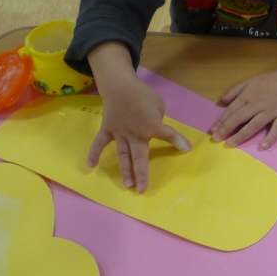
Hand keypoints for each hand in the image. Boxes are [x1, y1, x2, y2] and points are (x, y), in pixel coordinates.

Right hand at [88, 77, 190, 191]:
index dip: (177, 141)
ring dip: (125, 170)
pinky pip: (100, 143)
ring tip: (127, 185)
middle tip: (142, 189)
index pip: (167, 134)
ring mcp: (120, 133)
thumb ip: (159, 121)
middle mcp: (135, 133)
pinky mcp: (108, 130)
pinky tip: (90, 166)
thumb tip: (157, 131)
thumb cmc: (143, 95)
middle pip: (139, 156)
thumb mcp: (159, 105)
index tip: (186, 149)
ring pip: (123, 155)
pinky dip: (94, 153)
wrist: (120, 86)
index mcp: (151, 125)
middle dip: (142, 173)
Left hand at [210, 73, 276, 148]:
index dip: (221, 121)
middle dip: (226, 129)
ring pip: (254, 125)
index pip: (231, 111)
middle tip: (216, 139)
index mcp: (248, 97)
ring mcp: (270, 112)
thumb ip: (233, 92)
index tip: (212, 131)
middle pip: (239, 119)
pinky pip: (276, 129)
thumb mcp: (248, 82)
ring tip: (230, 144)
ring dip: (241, 135)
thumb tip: (220, 102)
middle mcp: (257, 105)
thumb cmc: (269, 82)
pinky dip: (270, 138)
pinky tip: (262, 147)